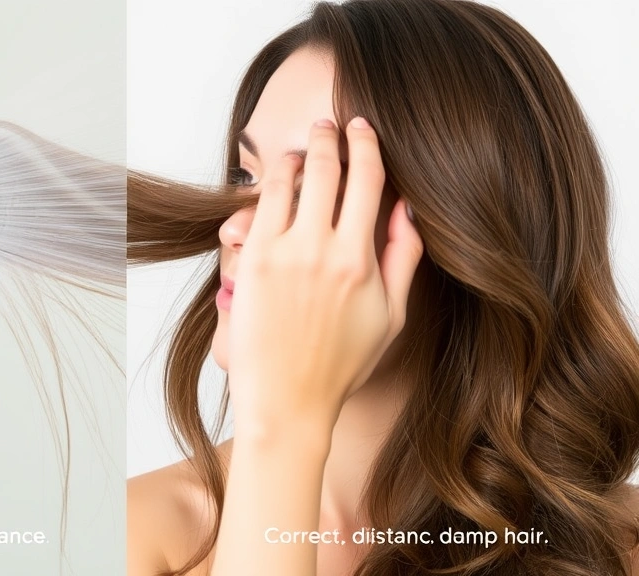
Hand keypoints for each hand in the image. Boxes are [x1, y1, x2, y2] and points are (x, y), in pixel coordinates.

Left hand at [227, 117, 422, 432]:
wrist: (288, 399)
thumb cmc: (341, 363)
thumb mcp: (391, 316)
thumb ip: (405, 257)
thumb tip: (410, 209)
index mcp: (362, 259)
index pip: (369, 180)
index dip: (366, 145)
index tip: (363, 128)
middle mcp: (323, 249)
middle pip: (328, 168)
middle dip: (330, 136)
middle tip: (330, 123)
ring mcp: (284, 253)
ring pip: (290, 179)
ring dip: (297, 154)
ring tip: (302, 147)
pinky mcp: (253, 262)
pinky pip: (261, 205)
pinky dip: (269, 183)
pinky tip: (276, 178)